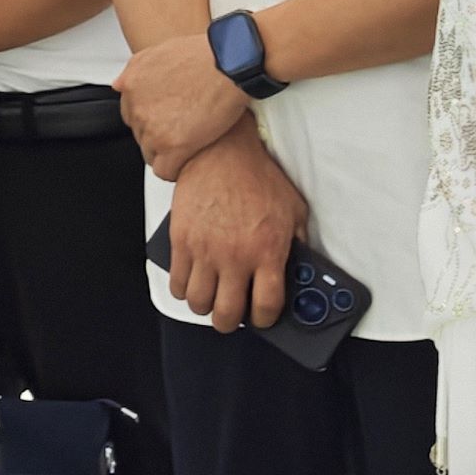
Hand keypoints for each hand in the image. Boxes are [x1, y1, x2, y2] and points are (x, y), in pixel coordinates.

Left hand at [120, 28, 254, 178]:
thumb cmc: (205, 55)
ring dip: (168, 152)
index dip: (152, 119)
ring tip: (190, 144)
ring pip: (151, 154)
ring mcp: (153, 128)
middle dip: (160, 134)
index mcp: (131, 86)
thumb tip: (119, 85)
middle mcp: (137, 108)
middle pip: (141, 134)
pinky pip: (164, 170)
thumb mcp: (158, 51)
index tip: (166, 119)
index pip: (131, 115)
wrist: (230, 63)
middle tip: (183, 129)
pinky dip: (175, 169)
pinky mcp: (173, 146)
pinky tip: (188, 161)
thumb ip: (135, 70)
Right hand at [166, 127, 303, 331]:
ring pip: (198, 302)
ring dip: (205, 307)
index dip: (265, 320)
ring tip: (211, 299)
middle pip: (227, 314)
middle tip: (233, 317)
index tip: (263, 317)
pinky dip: (182, 289)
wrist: (223, 152)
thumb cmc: (258, 177)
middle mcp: (234, 256)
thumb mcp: (294, 211)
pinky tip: (192, 282)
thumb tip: (298, 267)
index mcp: (266, 251)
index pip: (266, 306)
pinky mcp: (180, 240)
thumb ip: (297, 243)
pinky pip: (176, 281)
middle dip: (231, 322)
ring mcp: (204, 250)